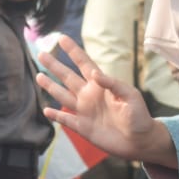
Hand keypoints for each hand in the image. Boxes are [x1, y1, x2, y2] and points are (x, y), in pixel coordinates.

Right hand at [37, 35, 174, 166]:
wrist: (139, 141)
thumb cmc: (139, 116)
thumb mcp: (130, 95)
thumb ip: (113, 84)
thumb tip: (95, 73)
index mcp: (101, 85)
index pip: (84, 64)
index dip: (73, 51)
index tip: (62, 38)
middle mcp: (89, 95)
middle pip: (67, 77)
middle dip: (54, 65)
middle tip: (41, 53)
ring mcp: (85, 111)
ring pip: (63, 96)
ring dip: (50, 87)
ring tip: (38, 76)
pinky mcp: (83, 127)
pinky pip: (66, 120)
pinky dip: (56, 116)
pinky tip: (46, 110)